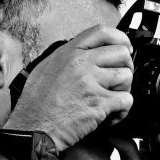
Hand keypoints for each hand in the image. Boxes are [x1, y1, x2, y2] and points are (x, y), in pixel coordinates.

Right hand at [6, 25, 133, 151]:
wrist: (33, 128)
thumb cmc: (35, 105)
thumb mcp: (45, 69)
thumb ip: (67, 59)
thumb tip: (85, 55)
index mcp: (68, 53)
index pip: (102, 32)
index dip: (119, 39)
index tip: (124, 48)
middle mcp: (80, 63)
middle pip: (120, 53)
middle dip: (125, 67)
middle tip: (118, 80)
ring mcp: (90, 82)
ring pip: (126, 76)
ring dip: (123, 89)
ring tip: (112, 100)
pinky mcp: (99, 103)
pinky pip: (126, 100)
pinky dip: (122, 110)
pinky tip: (112, 115)